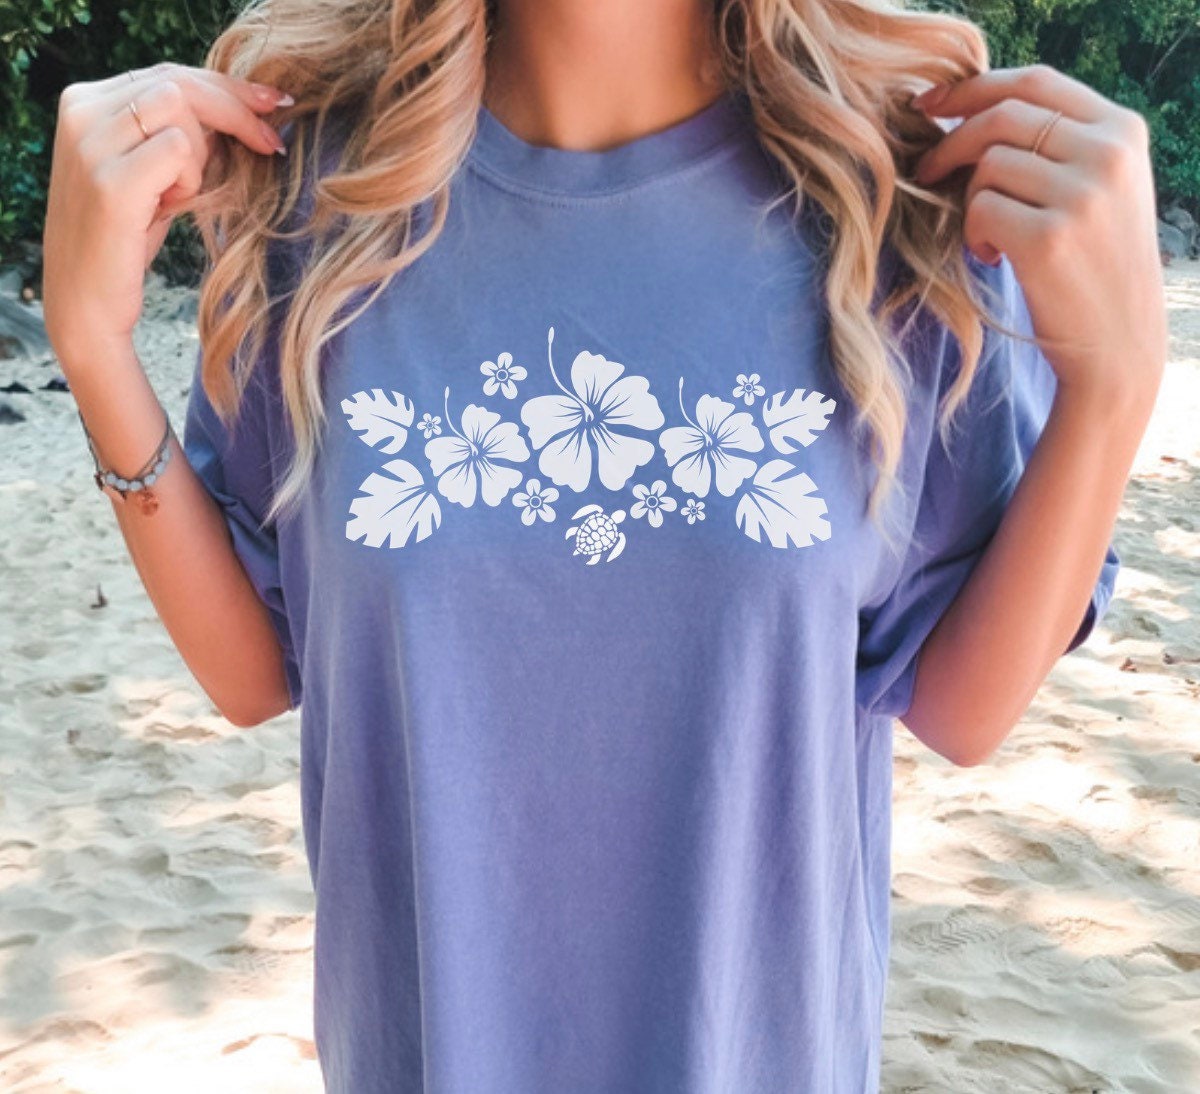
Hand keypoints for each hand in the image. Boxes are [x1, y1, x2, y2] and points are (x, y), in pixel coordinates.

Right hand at [42, 62, 292, 365]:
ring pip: (179, 107)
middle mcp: (81, 112)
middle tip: (272, 142)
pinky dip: (190, 178)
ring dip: (200, 154)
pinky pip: (178, 149)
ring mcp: (90, 144)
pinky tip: (169, 208)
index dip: (227, 87)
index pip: (168, 73)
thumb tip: (243, 107)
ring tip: (180, 196)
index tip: (274, 104)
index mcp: (85, 102)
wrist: (88, 302)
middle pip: (178, 81)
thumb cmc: (124, 240)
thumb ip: (177, 135)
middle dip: (236, 109)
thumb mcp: (150, 174)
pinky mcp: (110, 182)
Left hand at [911, 64, 1166, 400]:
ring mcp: (1081, 195)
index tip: (928, 104)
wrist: (1119, 342)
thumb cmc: (1094, 265)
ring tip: (991, 236)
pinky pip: (980, 210)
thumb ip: (1058, 143)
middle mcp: (1108, 154)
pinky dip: (973, 235)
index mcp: (1122, 130)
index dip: (972, 89)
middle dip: (950, 143)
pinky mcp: (1049, 238)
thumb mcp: (1101, 187)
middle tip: (926, 173)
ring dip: (970, 202)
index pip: (1035, 82)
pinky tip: (995, 257)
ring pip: (987, 166)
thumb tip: (968, 112)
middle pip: (1001, 117)